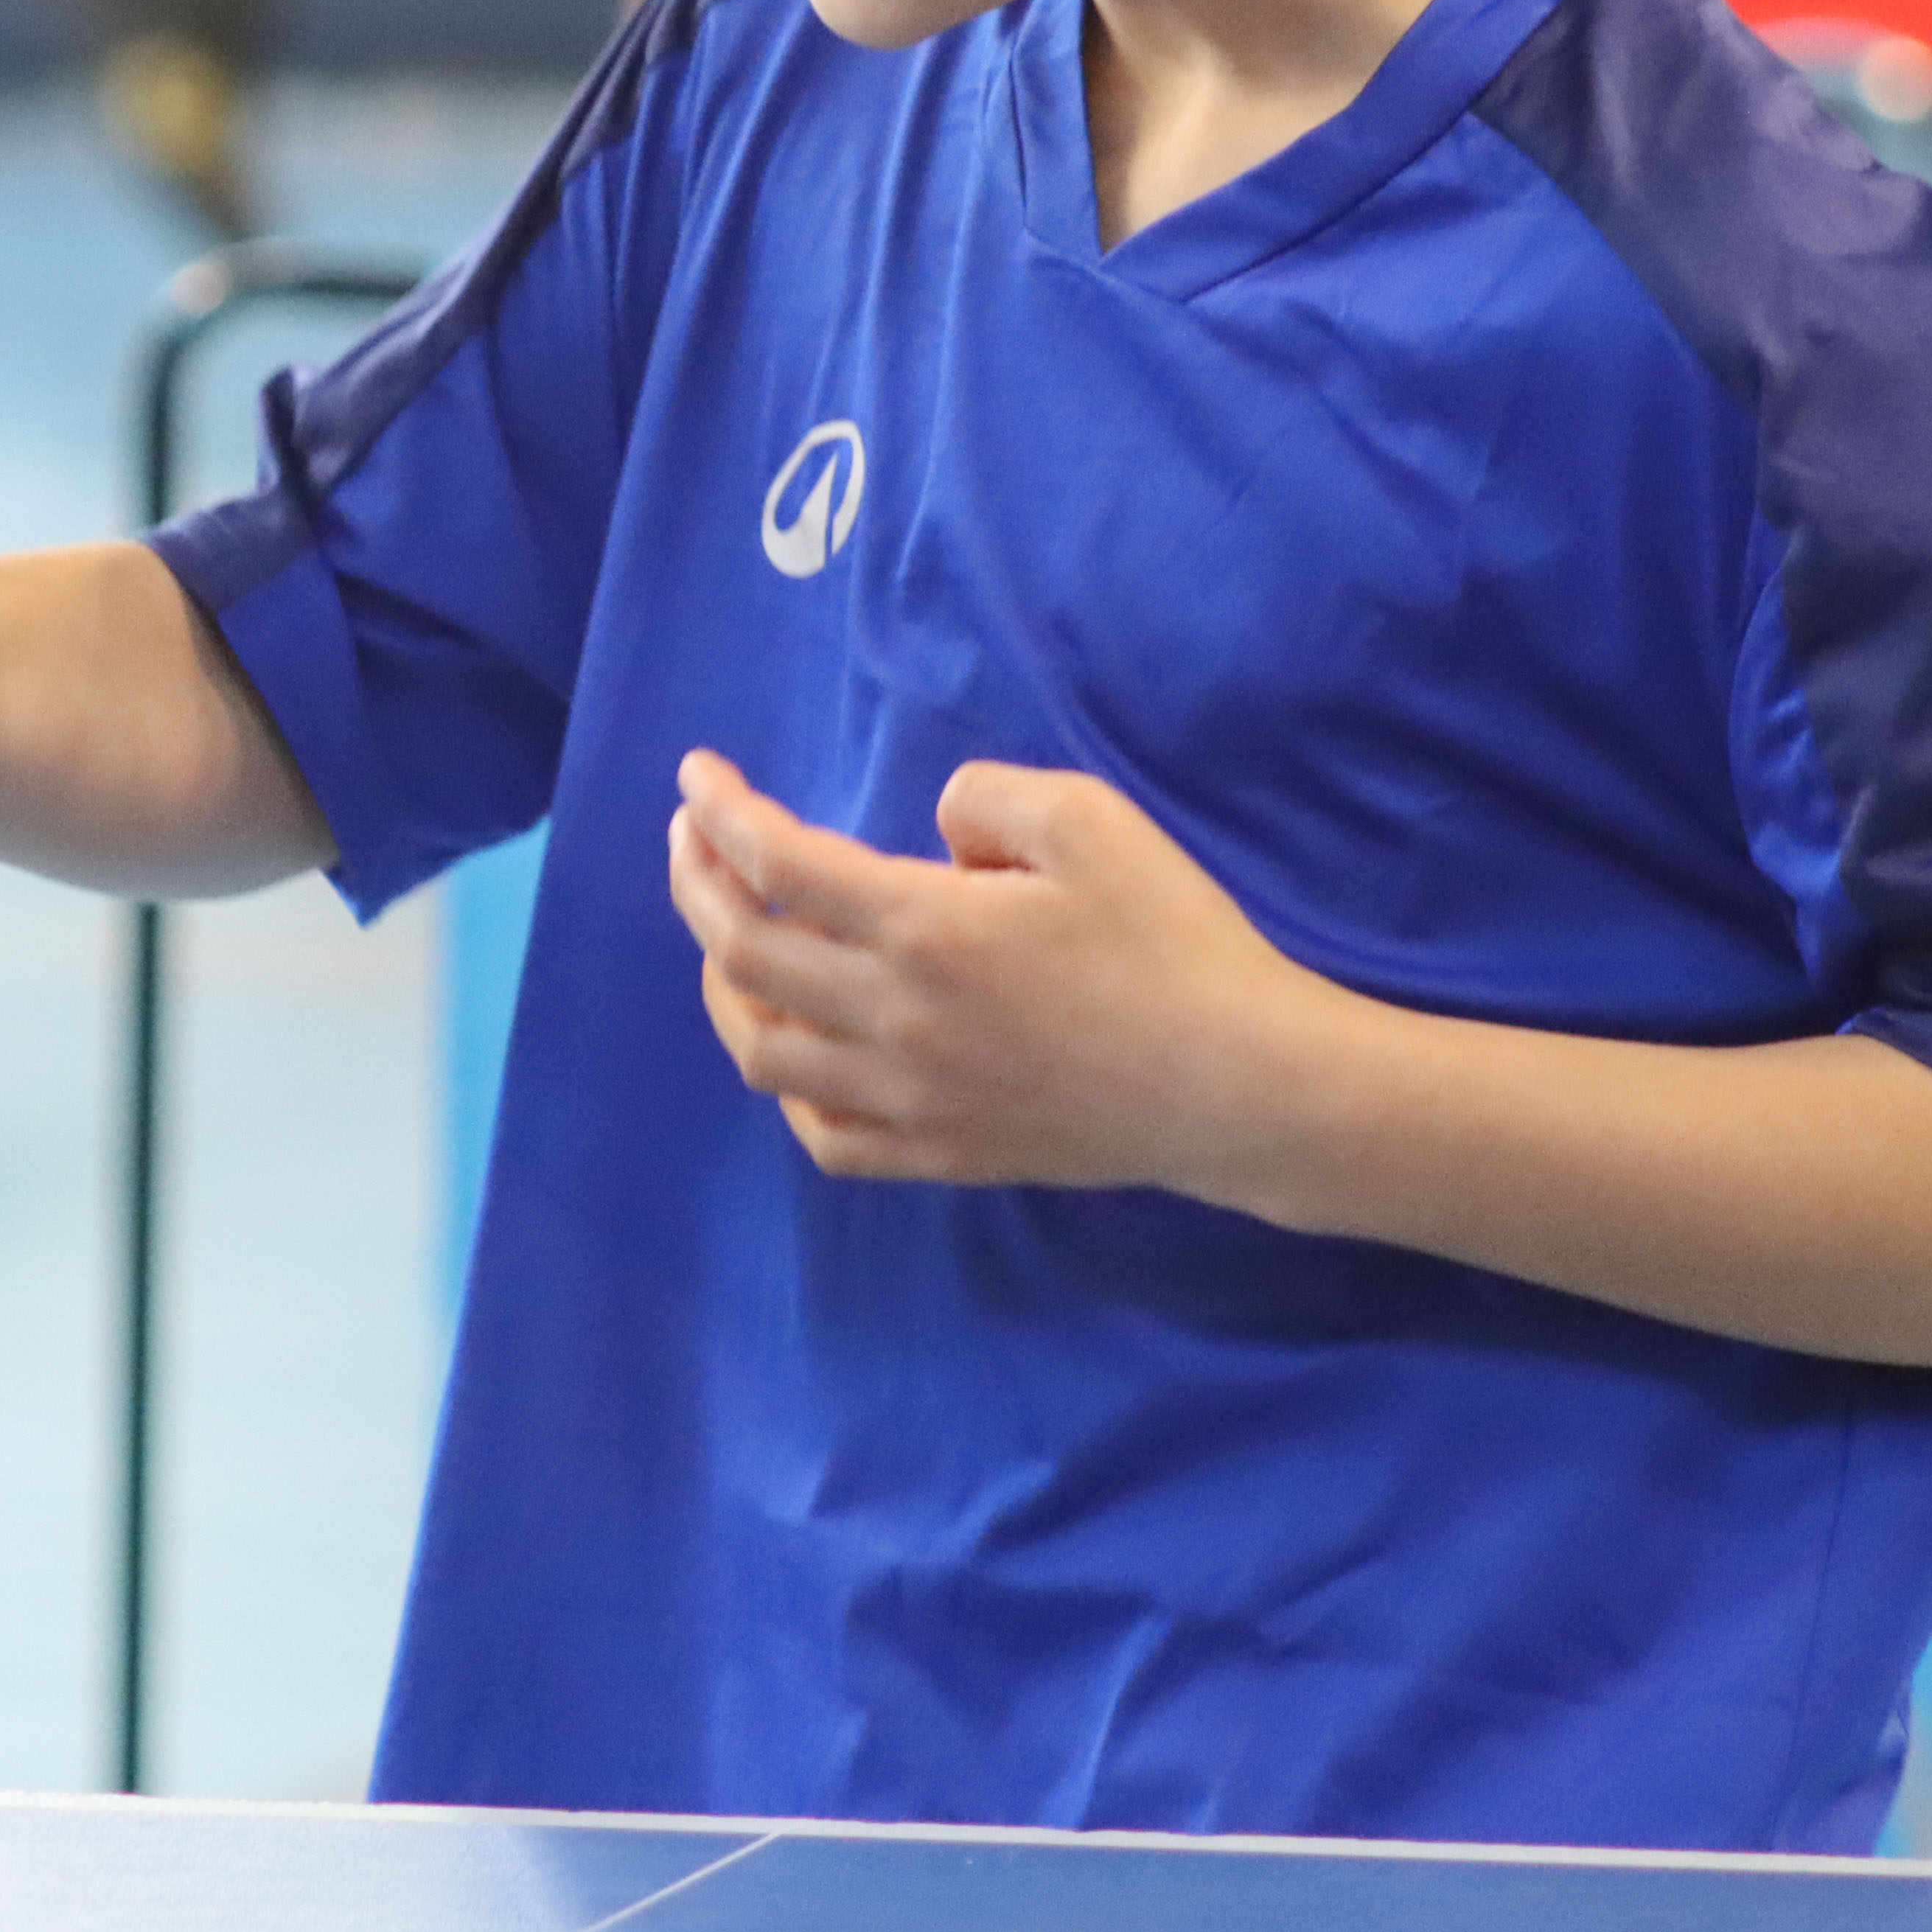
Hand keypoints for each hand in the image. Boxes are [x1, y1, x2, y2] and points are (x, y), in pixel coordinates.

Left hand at [660, 748, 1348, 1197]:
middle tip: (692, 840)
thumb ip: (987, 799)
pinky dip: (790, 1089)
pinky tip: (797, 1050)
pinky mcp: (945, 1155)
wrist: (1239, 1086)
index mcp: (923, 930)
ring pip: (764, 1055)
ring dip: (724, 989)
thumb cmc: (1174, 942)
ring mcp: (912, 1100)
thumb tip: (935, 831)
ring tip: (728, 939)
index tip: (695, 777)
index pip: (777, 865)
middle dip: (698, 886)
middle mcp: (894, 1021)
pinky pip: (827, 1139)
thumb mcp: (1091, 820)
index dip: (720, 814)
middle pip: (743, 957)